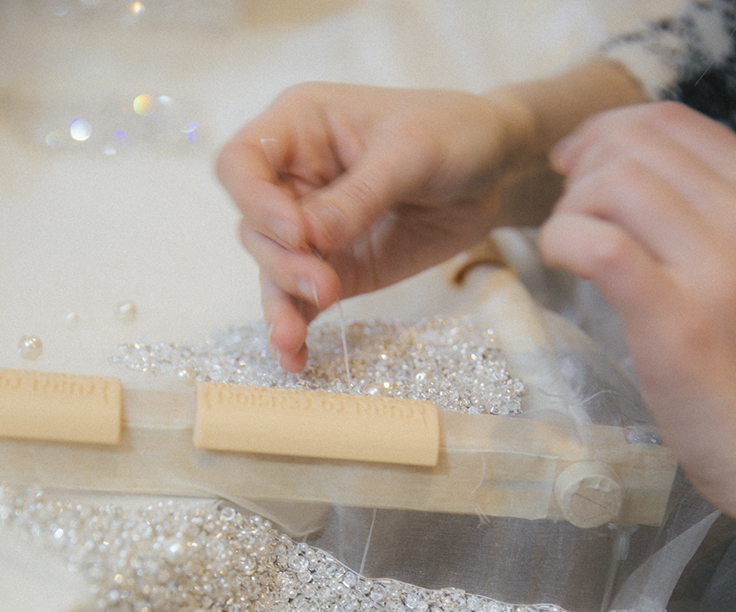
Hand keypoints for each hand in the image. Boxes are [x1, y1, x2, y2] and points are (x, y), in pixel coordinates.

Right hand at [216, 82, 540, 369]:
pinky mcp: (334, 270)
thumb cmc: (452, 134)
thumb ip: (359, 197)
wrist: (494, 172)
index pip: (241, 164)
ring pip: (272, 271)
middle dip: (282, 262)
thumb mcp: (410, 153)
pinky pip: (301, 302)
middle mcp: (293, 180)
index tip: (298, 233)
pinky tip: (295, 358)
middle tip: (325, 285)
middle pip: (254, 227)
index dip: (255, 201)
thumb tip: (309, 238)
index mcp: (299, 129)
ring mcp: (312, 231)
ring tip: (293, 338)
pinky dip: (296, 330)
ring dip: (281, 305)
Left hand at [540, 102, 735, 515]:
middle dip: (581, 170)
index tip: (572, 164)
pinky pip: (603, 245)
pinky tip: (562, 263)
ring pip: (616, 184)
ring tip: (570, 250)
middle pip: (636, 146)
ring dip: (570, 208)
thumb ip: (689, 216)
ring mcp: (718, 267)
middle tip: (567, 216)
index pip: (671, 124)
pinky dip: (564, 240)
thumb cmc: (731, 360)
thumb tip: (611, 165)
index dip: (605, 131)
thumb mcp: (724, 268)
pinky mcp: (677, 320)